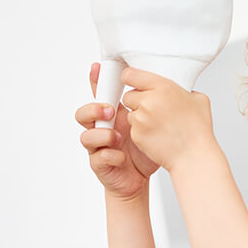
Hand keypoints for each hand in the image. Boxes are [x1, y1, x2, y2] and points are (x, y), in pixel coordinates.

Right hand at [76, 63, 159, 199]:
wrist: (141, 179)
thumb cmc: (144, 150)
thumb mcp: (151, 125)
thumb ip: (151, 108)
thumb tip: (164, 85)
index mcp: (114, 117)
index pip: (100, 95)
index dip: (96, 81)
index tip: (97, 67)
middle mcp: (102, 130)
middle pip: (84, 114)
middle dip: (94, 109)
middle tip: (110, 110)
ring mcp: (98, 147)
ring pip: (87, 136)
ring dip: (102, 134)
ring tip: (118, 137)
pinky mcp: (100, 165)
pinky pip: (98, 158)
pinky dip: (110, 156)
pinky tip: (122, 157)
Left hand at [121, 67, 217, 171]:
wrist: (194, 156)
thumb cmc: (198, 130)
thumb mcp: (199, 99)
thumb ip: (184, 90)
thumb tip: (179, 90)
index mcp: (163, 87)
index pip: (131, 75)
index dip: (132, 79)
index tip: (134, 82)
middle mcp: (148, 101)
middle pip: (129, 95)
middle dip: (138, 101)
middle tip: (152, 108)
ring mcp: (140, 119)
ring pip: (130, 113)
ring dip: (139, 116)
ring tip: (158, 124)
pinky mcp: (136, 134)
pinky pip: (133, 128)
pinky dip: (141, 131)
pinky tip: (157, 134)